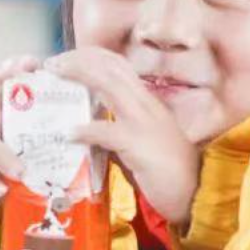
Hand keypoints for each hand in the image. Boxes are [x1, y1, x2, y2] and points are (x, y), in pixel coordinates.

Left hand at [44, 47, 199, 223]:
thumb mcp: (140, 141)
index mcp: (146, 101)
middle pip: (109, 67)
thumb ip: (115, 130)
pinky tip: (68, 133)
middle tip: (52, 63)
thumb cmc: (169, 171)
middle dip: (78, 59)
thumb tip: (85, 128)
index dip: (91, 56)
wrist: (197, 192)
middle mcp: (146, 104)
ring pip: (109, 85)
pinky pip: (108, 132)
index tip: (66, 58)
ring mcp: (144, 122)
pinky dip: (86, 129)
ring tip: (54, 75)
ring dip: (79, 75)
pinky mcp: (140, 145)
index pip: (117, 65)